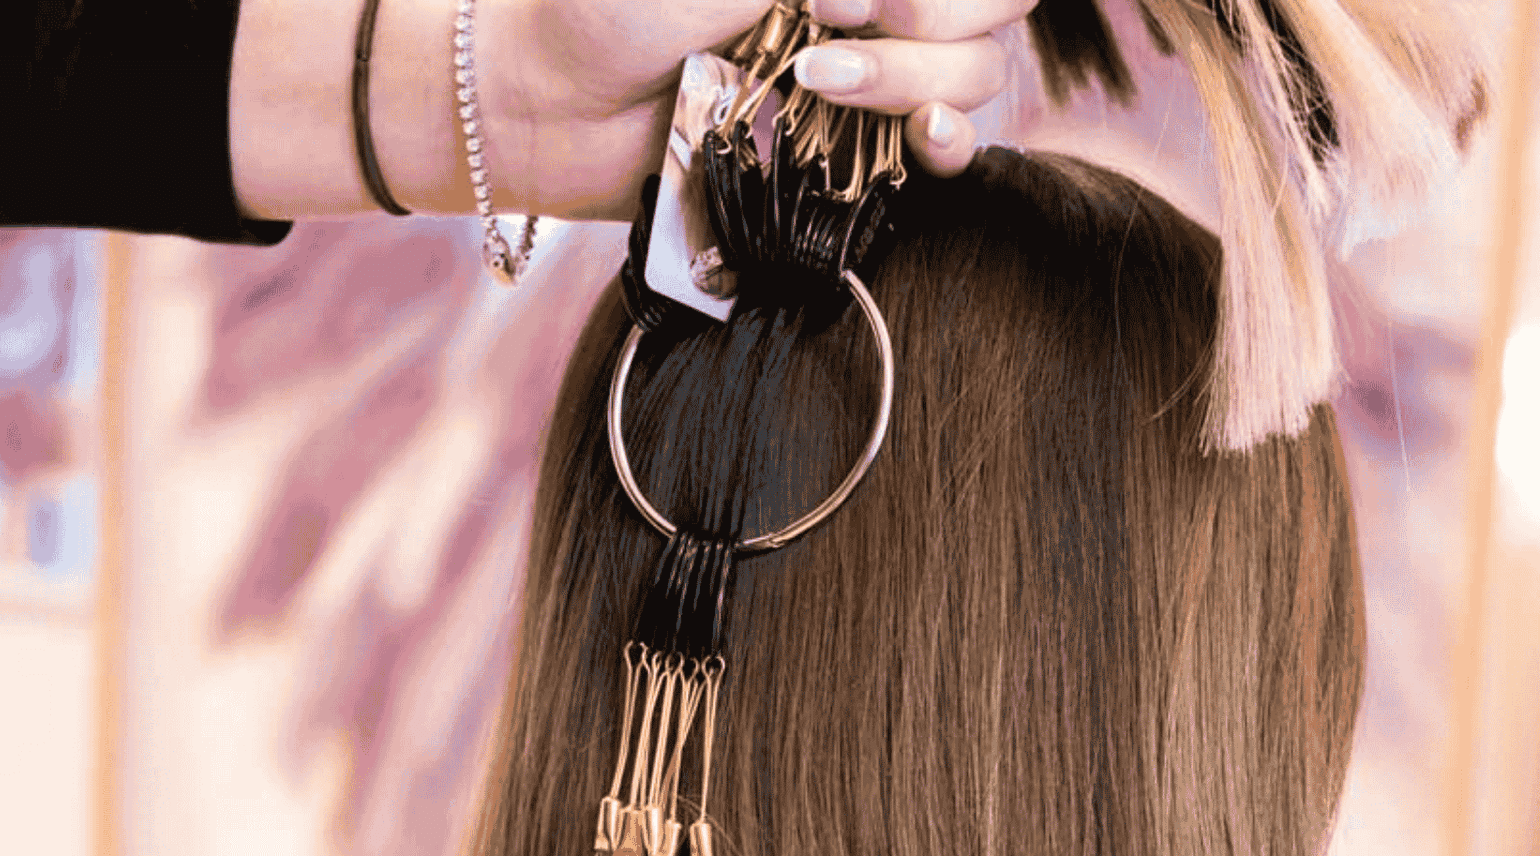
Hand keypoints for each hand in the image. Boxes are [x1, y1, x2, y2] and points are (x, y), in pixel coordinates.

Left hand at [505, 0, 1040, 218]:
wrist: (543, 106)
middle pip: (996, 1)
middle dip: (937, 10)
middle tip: (832, 14)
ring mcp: (874, 72)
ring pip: (979, 70)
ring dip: (917, 74)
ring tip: (815, 80)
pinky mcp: (850, 156)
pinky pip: (945, 151)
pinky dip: (949, 142)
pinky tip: (921, 139)